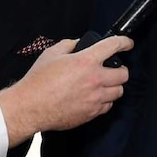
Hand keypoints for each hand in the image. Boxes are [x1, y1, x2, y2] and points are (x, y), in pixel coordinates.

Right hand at [0, 35, 132, 146]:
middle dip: (120, 69)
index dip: (124, 42)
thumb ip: (69, 44)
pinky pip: (108, 106)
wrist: (29, 107)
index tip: (127, 43)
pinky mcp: (91, 113)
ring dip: (114, 86)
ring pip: (119, 91)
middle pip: (124, 74)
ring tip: (105, 84)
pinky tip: (96, 97)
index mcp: (86, 61)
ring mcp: (95, 98)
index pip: (114, 46)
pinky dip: (105, 101)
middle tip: (113, 68)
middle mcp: (95, 79)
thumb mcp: (52, 53)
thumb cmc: (38, 81)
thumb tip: (79, 44)